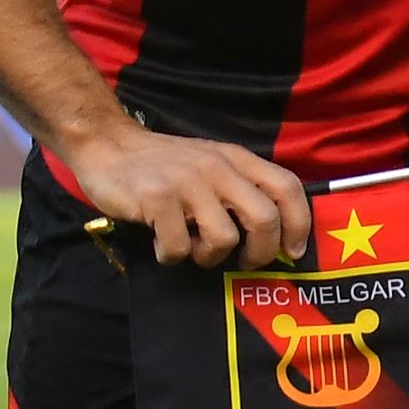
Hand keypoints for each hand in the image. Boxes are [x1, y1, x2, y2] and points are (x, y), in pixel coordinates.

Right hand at [56, 122, 313, 268]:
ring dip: (209, 257)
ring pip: (224, 238)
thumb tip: (273, 233)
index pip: (287, 188)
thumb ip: (240, 188)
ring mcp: (187, 182)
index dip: (299, 223)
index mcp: (238, 159)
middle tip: (245, 262)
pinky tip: (161, 244)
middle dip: (261, 251)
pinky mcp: (156, 198)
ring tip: (192, 248)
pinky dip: (172, 255)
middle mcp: (218, 168)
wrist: (108, 145)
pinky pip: (179, 246)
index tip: (293, 251)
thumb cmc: (164, 164)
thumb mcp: (211, 164)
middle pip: (264, 218)